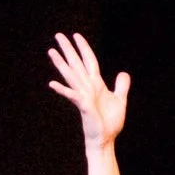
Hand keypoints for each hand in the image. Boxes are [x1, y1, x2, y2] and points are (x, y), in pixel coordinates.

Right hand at [47, 32, 130, 147]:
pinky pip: (72, 96)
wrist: (106, 139)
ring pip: (71, 76)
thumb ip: (121, 86)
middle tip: (58, 35)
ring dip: (61, 64)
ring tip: (51, 51)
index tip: (76, 35)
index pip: (89, 61)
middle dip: (68, 49)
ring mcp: (84, 96)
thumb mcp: (120, 100)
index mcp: (96, 84)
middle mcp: (87, 87)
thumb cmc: (109, 122)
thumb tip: (123, 73)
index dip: (84, 48)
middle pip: (76, 64)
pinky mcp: (84, 106)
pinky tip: (52, 83)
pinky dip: (63, 90)